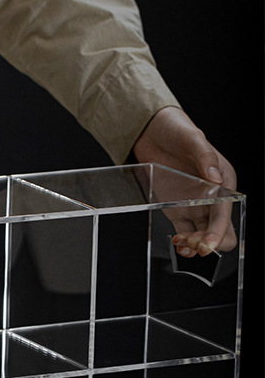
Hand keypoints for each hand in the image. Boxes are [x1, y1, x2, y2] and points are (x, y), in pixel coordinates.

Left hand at [132, 106, 237, 257]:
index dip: (217, 232)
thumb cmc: (177, 131)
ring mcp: (196, 205)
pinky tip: (178, 243)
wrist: (153, 131)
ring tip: (182, 245)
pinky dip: (184, 241)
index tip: (207, 245)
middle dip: (209, 242)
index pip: (224, 213)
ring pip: (203, 234)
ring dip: (196, 245)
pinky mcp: (179, 210)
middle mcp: (213, 197)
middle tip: (193, 246)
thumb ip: (204, 156)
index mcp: (223, 181)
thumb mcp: (192, 138)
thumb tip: (215, 177)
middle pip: (219, 230)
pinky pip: (186, 232)